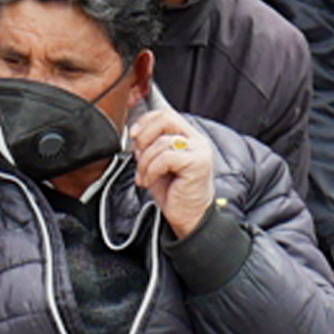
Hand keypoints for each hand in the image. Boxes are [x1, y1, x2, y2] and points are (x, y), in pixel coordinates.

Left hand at [124, 100, 216, 239]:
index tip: (133, 135)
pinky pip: (165, 158)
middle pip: (166, 119)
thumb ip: (150, 146)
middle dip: (144, 135)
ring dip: (144, 161)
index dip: (145, 121)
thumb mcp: (156, 164)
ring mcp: (200, 151)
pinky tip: (150, 182)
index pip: (165, 114)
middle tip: (137, 154)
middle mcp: (197, 141)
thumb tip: (135, 134)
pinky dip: (151, 170)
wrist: (189, 218)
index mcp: (189, 138)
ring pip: (161, 142)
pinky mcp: (198, 163)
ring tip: (143, 177)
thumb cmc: (174, 193)